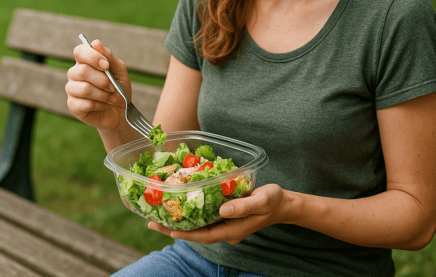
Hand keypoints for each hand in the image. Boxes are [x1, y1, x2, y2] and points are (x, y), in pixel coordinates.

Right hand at [65, 39, 131, 130]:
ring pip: (84, 89)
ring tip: (111, 98)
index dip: (92, 56)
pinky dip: (100, 105)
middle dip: (103, 80)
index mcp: (85, 62)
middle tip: (113, 87)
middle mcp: (75, 74)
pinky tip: (104, 105)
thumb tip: (96, 43)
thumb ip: (109, 57)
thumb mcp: (119, 71)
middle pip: (82, 71)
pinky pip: (85, 104)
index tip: (106, 65)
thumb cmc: (119, 88)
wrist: (121, 111)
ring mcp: (72, 90)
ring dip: (103, 94)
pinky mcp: (73, 105)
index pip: (80, 51)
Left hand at [148, 184, 288, 244]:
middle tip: (151, 221)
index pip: (205, 235)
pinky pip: (205, 217)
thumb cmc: (274, 201)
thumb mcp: (262, 200)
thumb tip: (222, 210)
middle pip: (196, 232)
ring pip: (198, 226)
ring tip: (158, 214)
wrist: (283, 204)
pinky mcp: (226, 216)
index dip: (186, 234)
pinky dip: (191, 213)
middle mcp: (226, 229)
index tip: (168, 230)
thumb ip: (244, 206)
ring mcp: (225, 224)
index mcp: (233, 229)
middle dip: (174, 228)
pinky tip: (181, 205)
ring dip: (180, 221)